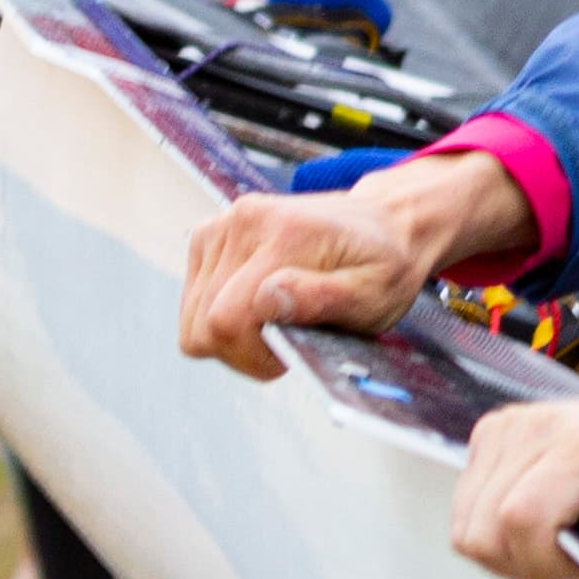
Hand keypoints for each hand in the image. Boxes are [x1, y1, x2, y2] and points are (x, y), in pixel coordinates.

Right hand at [179, 151, 541, 375]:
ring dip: (230, 334)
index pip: (225, 321)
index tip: (287, 357)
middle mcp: (245, 222)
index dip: (251, 357)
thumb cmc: (383, 264)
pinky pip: (194, 298)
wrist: (385, 221)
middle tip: (286, 342)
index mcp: (286, 235)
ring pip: (193, 316)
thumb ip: (321, 298)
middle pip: (202, 324)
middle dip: (241, 350)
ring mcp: (223, 224)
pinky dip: (220, 314)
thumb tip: (266, 299)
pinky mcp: (211, 234)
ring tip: (276, 323)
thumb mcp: (373, 294)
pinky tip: (258, 306)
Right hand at [449, 374, 578, 578]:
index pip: (521, 520)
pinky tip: (542, 519)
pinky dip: (495, 528)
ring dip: (509, 551)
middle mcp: (537, 429)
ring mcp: (509, 427)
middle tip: (576, 557)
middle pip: (483, 531)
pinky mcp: (494, 432)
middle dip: (526, 566)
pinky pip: (465, 505)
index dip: (544, 563)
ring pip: (467, 524)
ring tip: (560, 539)